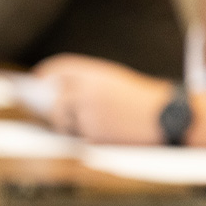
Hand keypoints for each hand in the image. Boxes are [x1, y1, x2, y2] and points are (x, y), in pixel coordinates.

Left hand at [32, 54, 174, 144]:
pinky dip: (84, 136)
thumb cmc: (141, 100)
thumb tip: (55, 90)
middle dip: (54, 108)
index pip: (61, 68)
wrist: (168, 119)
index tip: (38, 77)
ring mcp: (88, 114)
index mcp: (96, 74)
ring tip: (91, 123)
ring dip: (69, 124)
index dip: (47, 71)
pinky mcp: (92, 135)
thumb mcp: (116, 81)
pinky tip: (100, 132)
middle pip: (57, 101)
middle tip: (53, 111)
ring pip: (64, 122)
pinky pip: (78, 136)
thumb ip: (87, 83)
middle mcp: (87, 92)